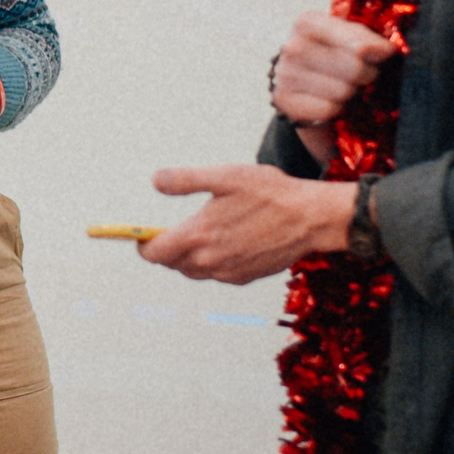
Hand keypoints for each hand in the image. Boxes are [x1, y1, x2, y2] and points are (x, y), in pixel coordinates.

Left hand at [138, 165, 355, 283]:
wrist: (310, 218)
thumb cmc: (269, 192)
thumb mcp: (223, 176)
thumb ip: (184, 180)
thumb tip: (155, 181)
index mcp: (198, 236)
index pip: (154, 253)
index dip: (143, 244)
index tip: (142, 235)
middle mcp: (210, 261)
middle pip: (173, 263)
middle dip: (167, 249)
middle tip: (171, 230)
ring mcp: (228, 272)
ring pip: (194, 271)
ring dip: (189, 257)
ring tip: (199, 234)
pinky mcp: (245, 277)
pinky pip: (217, 273)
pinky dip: (213, 262)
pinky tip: (225, 242)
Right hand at [272, 12, 399, 164]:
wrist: (300, 79)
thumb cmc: (330, 53)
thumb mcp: (349, 35)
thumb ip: (367, 39)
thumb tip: (385, 50)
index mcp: (308, 23)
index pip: (358, 45)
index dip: (375, 53)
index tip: (381, 55)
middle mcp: (292, 46)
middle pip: (354, 69)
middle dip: (365, 74)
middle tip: (359, 73)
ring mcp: (285, 75)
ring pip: (342, 91)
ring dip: (350, 93)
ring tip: (343, 85)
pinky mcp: (285, 101)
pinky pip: (328, 110)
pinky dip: (335, 109)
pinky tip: (329, 99)